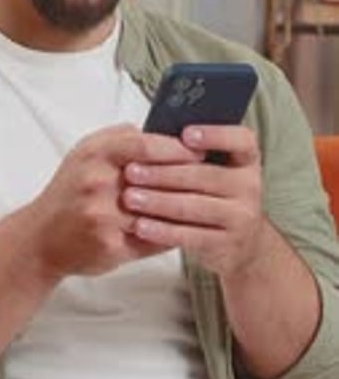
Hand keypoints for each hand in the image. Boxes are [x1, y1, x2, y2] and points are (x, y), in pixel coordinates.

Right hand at [27, 123, 203, 278]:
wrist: (40, 238)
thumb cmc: (68, 191)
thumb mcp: (85, 153)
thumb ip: (119, 138)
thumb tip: (160, 130)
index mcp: (94, 155)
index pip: (144, 145)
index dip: (176, 148)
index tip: (199, 150)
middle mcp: (97, 184)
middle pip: (156, 178)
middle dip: (188, 177)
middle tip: (213, 176)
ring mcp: (103, 217)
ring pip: (158, 211)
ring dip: (185, 207)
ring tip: (208, 202)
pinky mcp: (110, 246)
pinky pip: (153, 239)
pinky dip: (173, 233)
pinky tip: (190, 228)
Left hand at [122, 124, 263, 280]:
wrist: (244, 244)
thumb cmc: (217, 195)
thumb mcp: (216, 168)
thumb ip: (192, 152)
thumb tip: (151, 138)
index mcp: (246, 159)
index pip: (240, 140)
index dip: (215, 135)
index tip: (185, 134)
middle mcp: (249, 186)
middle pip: (204, 175)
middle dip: (162, 173)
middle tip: (131, 171)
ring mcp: (241, 216)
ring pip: (193, 207)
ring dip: (157, 202)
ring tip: (129, 198)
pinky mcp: (227, 244)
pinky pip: (190, 236)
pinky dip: (162, 230)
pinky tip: (141, 225)